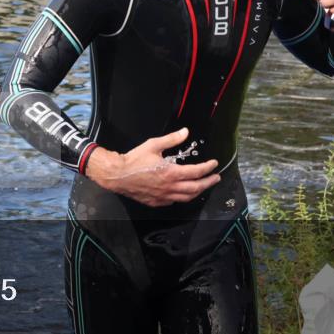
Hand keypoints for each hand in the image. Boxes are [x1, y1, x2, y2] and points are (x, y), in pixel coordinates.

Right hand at [85, 128, 220, 206]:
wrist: (117, 175)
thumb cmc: (134, 160)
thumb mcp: (153, 145)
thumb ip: (171, 139)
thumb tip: (185, 132)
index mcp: (171, 173)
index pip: (196, 172)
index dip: (207, 168)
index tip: (214, 164)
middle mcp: (170, 187)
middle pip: (196, 188)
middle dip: (209, 182)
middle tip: (215, 178)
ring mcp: (163, 196)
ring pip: (187, 197)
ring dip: (198, 191)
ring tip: (203, 186)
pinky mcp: (156, 202)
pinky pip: (174, 201)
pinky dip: (182, 197)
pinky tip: (183, 193)